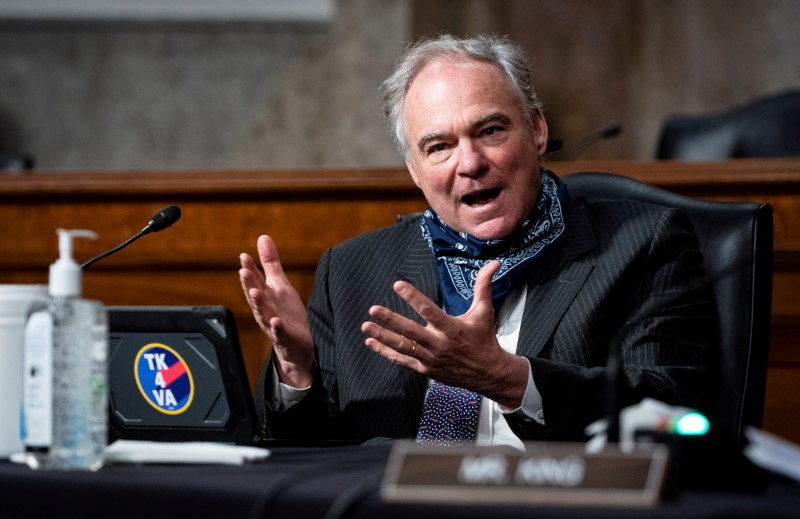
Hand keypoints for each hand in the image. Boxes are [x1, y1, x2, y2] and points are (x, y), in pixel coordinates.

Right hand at [239, 235, 313, 387]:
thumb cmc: (287, 313)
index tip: (244, 256)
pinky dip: (277, 327)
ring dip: (258, 303)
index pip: (254, 279)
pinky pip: (279, 332)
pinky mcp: (284, 337)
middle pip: (255, 295)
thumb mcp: (279, 284)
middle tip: (243, 270)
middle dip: (249, 283)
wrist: (297, 346)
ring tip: (255, 291)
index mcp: (264, 295)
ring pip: (263, 313)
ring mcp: (273, 324)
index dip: (249, 268)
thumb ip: (270, 263)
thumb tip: (262, 237)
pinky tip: (276, 321)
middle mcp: (265, 309)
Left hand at [360, 260, 528, 408]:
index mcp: (452, 328)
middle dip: (390, 320)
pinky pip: (402, 360)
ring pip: (402, 346)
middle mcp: (439, 344)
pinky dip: (386, 352)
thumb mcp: (484, 311)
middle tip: (373, 309)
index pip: (428, 310)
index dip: (412, 297)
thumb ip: (483, 286)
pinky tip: (371, 343)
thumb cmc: (484, 339)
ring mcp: (430, 359)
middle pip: (410, 331)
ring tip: (366, 327)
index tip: (398, 285)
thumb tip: (494, 263)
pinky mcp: (425, 369)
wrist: (488, 373)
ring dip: (382, 337)